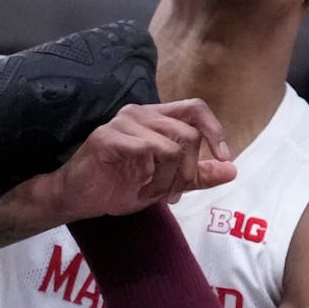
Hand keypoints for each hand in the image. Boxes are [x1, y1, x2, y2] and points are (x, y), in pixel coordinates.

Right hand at [28, 99, 236, 222]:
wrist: (77, 199)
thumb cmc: (117, 186)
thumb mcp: (166, 183)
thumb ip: (198, 175)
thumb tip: (232, 169)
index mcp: (156, 118)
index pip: (196, 109)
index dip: (214, 131)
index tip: (222, 159)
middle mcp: (141, 113)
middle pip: (189, 133)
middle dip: (188, 171)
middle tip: (173, 194)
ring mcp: (123, 123)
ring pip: (172, 146)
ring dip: (169, 179)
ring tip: (153, 193)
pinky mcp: (108, 137)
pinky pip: (148, 151)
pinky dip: (151, 177)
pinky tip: (140, 189)